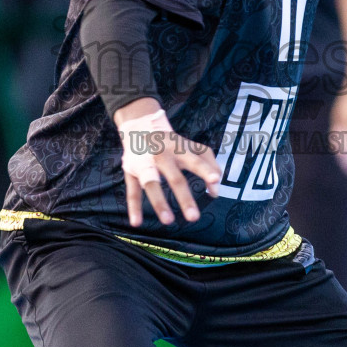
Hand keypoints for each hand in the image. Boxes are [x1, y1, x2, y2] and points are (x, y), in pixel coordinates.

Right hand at [116, 105, 220, 227]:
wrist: (139, 125)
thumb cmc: (172, 142)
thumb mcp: (192, 147)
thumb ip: (209, 165)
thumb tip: (215, 192)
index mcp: (180, 149)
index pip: (195, 160)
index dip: (206, 169)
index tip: (215, 180)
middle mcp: (163, 156)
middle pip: (174, 177)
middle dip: (184, 197)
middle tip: (194, 217)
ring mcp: (145, 164)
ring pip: (152, 184)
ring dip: (159, 202)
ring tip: (168, 221)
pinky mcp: (132, 172)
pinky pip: (132, 191)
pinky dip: (133, 207)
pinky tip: (137, 222)